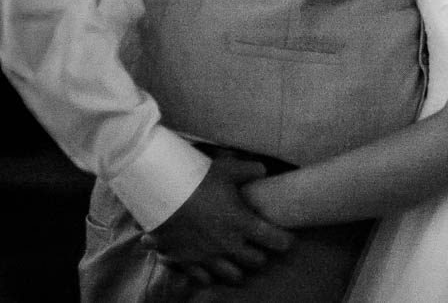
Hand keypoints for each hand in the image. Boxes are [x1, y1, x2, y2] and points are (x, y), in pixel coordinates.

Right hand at [140, 156, 295, 287]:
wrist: (161, 193)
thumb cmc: (197, 179)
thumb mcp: (227, 168)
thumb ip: (250, 170)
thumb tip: (262, 171)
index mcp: (242, 223)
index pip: (275, 241)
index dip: (285, 241)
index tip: (286, 239)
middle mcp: (228, 245)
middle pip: (256, 262)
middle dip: (261, 256)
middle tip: (259, 247)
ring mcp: (208, 257)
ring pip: (234, 276)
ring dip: (238, 268)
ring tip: (237, 260)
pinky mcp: (188, 263)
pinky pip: (205, 279)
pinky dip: (210, 275)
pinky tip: (211, 267)